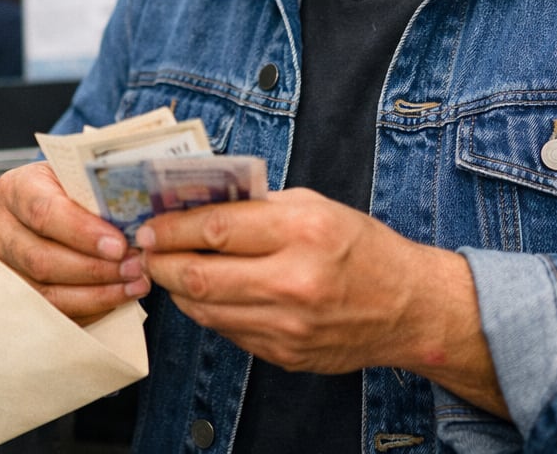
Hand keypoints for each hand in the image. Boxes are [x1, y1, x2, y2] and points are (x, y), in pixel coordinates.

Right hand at [0, 160, 149, 322]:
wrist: (44, 207)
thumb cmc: (68, 190)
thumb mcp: (79, 178)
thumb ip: (99, 194)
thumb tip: (141, 220)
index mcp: (15, 189)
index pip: (43, 212)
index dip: (82, 233)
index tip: (119, 246)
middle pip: (41, 259)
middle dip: (94, 269)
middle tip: (136, 269)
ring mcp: (0, 266)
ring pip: (44, 292)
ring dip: (96, 294)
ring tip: (133, 286)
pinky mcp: (11, 295)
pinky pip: (49, 311)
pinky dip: (87, 309)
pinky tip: (116, 299)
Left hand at [135, 187, 507, 417]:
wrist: (409, 307)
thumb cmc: (361, 248)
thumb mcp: (315, 206)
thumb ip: (258, 206)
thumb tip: (198, 203)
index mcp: (303, 231)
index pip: (216, 228)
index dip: (172, 226)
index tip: (150, 224)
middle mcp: (294, 280)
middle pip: (199, 275)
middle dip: (161, 261)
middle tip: (148, 249)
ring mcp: (288, 325)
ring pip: (204, 310)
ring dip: (177, 289)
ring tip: (170, 270)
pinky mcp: (285, 354)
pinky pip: (228, 332)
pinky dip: (208, 311)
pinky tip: (207, 294)